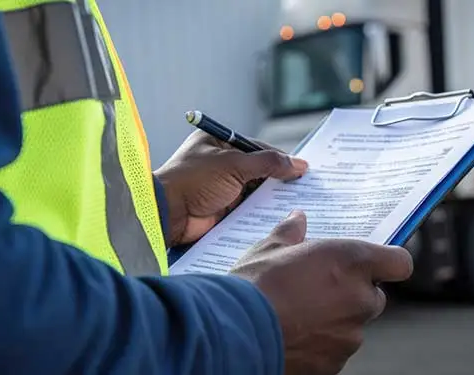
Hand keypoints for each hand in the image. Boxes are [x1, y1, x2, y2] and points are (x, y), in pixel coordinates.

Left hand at [155, 130, 307, 246]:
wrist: (167, 213)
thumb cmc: (193, 180)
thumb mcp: (233, 164)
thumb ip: (267, 163)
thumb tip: (298, 164)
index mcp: (218, 144)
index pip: (257, 149)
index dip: (280, 159)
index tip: (303, 169)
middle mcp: (220, 164)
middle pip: (258, 171)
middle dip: (279, 179)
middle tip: (305, 187)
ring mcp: (221, 189)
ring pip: (254, 192)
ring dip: (272, 198)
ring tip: (298, 203)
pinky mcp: (222, 210)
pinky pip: (248, 210)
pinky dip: (262, 213)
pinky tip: (280, 216)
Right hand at [230, 211, 413, 374]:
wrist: (235, 333)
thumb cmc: (253, 286)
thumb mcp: (268, 249)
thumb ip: (290, 233)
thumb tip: (297, 219)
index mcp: (351, 262)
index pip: (399, 263)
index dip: (389, 263)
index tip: (374, 265)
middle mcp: (359, 299)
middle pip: (374, 296)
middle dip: (353, 294)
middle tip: (319, 290)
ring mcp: (349, 336)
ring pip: (353, 326)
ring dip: (336, 321)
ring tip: (299, 316)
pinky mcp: (334, 364)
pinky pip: (335, 350)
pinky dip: (321, 345)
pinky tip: (294, 336)